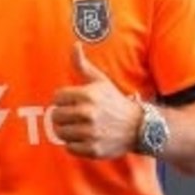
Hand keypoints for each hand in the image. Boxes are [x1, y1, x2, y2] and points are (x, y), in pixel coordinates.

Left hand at [51, 42, 141, 158]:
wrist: (138, 127)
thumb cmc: (114, 101)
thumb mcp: (100, 81)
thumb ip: (82, 65)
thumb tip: (75, 45)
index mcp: (87, 95)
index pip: (57, 98)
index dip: (62, 100)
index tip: (71, 102)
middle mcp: (88, 114)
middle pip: (56, 116)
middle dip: (62, 116)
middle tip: (73, 116)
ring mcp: (91, 133)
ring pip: (60, 133)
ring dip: (67, 131)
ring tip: (78, 127)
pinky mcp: (93, 149)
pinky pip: (69, 148)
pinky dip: (74, 145)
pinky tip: (84, 138)